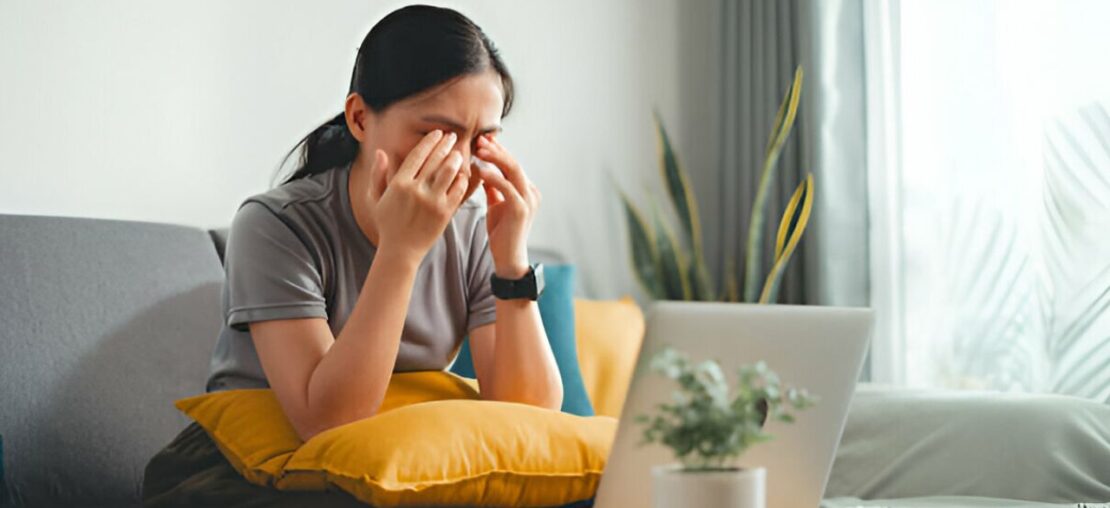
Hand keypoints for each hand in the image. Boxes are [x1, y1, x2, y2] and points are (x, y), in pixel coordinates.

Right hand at [369, 130, 470, 262]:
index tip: (438, 133)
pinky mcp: (445, 213)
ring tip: (458, 152)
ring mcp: (432, 201)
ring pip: (449, 172)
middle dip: (445, 144)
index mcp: (399, 184)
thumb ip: (378, 174)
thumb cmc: (387, 224)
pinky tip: (463, 173)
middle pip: (435, 159)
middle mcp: (416, 190)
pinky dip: (462, 179)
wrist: (400, 250)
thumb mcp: (375, 199)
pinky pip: (458, 190)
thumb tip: (381, 151)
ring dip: (455, 159)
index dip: (430, 141)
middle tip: (452, 136)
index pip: (418, 155)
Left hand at [472, 134, 540, 278]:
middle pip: (514, 163)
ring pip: (513, 170)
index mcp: (526, 190)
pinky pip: (507, 187)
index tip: (481, 141)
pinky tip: (480, 168)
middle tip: (480, 140)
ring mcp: (528, 200)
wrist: (508, 259)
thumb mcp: (496, 206)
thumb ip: (493, 189)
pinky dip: (493, 176)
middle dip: (496, 150)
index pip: (512, 165)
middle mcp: (531, 192)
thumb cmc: (502, 234)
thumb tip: (482, 171)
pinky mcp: (521, 209)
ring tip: (479, 149)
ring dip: (495, 158)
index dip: (498, 151)